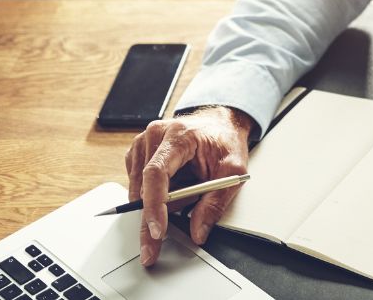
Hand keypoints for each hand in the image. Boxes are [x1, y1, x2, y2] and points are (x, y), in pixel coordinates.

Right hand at [124, 106, 253, 265]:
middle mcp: (155, 136)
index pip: (156, 173)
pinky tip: (177, 185)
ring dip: (161, 203)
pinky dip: (157, 194)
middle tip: (152, 249)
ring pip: (141, 190)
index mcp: (178, 135)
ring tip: (190, 191)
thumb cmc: (225, 141)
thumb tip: (198, 231)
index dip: (155, 205)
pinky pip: (140, 186)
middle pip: (144, 186)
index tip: (157, 230)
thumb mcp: (233, 169)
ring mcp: (144, 143)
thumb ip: (216, 201)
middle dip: (150, 219)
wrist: (221, 123)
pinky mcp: (139, 154)